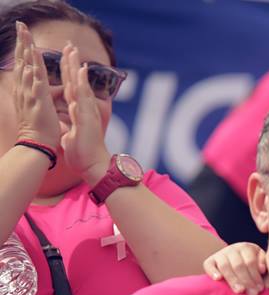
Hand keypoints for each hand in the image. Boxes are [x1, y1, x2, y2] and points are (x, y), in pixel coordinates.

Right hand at [12, 22, 59, 149]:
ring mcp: (30, 92)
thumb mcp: (43, 105)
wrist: (38, 143)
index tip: (24, 33)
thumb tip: (57, 88)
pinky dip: (33, 68)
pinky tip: (33, 56)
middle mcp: (25, 88)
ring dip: (26, 48)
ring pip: (27, 66)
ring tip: (24, 31)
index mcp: (27, 88)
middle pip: (22, 60)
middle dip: (22, 42)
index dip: (24, 49)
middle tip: (21, 24)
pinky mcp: (38, 99)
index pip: (25, 64)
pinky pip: (36, 80)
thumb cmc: (42, 127)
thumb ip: (47, 93)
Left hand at [58, 42, 109, 181]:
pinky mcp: (87, 118)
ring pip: (81, 86)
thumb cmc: (84, 156)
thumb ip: (70, 129)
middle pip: (77, 82)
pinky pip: (83, 98)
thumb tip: (67, 129)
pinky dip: (81, 85)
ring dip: (76, 69)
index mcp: (79, 112)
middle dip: (72, 63)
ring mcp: (87, 113)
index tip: (67, 57)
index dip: (68, 73)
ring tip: (74, 53)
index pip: (72, 88)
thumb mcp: (72, 138)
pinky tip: (79, 74)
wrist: (95, 167)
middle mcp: (85, 109)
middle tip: (70, 45)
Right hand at [204, 242, 266, 294]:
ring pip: (225, 266)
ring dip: (233, 279)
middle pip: (238, 265)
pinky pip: (208, 264)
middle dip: (246, 281)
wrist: (235, 262)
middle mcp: (232, 249)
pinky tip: (218, 279)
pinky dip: (212, 271)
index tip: (260, 289)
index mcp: (246, 248)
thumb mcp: (260, 261)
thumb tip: (262, 269)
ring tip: (240, 290)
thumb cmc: (252, 266)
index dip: (255, 276)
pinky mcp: (210, 260)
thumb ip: (263, 263)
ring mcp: (220, 254)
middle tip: (252, 294)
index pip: (250, 262)